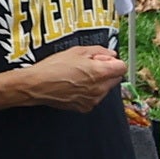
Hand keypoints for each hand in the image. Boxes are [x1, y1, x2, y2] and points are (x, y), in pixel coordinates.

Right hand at [8, 44, 126, 113]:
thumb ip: (98, 51)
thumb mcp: (76, 51)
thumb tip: (110, 54)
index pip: (122, 67)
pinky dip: (89, 92)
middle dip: (107, 71)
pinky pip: (95, 97)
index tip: (103, 60)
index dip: (112, 61)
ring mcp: (93, 100)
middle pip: (116, 78)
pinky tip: (75, 85)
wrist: (37, 85)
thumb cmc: (52, 68)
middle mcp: (100, 88)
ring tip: (79, 76)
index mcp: (100, 72)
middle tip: (89, 66)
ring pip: (105, 89)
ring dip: (98, 82)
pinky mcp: (86, 107)